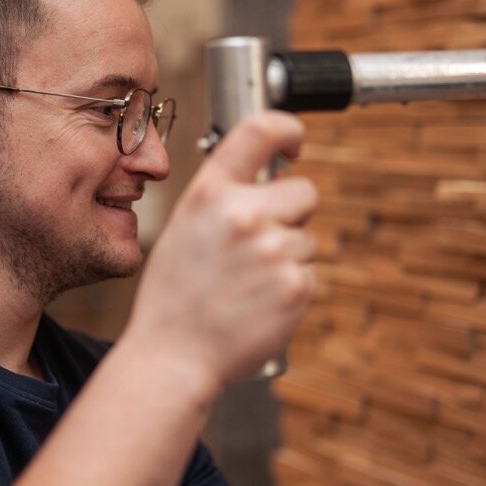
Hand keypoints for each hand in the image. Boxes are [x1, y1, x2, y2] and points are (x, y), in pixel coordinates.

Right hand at [126, 111, 318, 385]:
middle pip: (304, 190)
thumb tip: (271, 177)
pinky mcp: (296, 285)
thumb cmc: (176, 296)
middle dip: (292, 213)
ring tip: (248, 283)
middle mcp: (244, 214)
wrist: (174, 356)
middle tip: (261, 243)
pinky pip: (311, 273)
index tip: (295, 143)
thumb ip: (225, 197)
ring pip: (307, 238)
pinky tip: (259, 303)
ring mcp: (273, 250)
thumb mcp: (185, 228)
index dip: (288, 129)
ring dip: (288, 257)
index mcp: (210, 192)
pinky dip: (291, 288)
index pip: (260, 129)